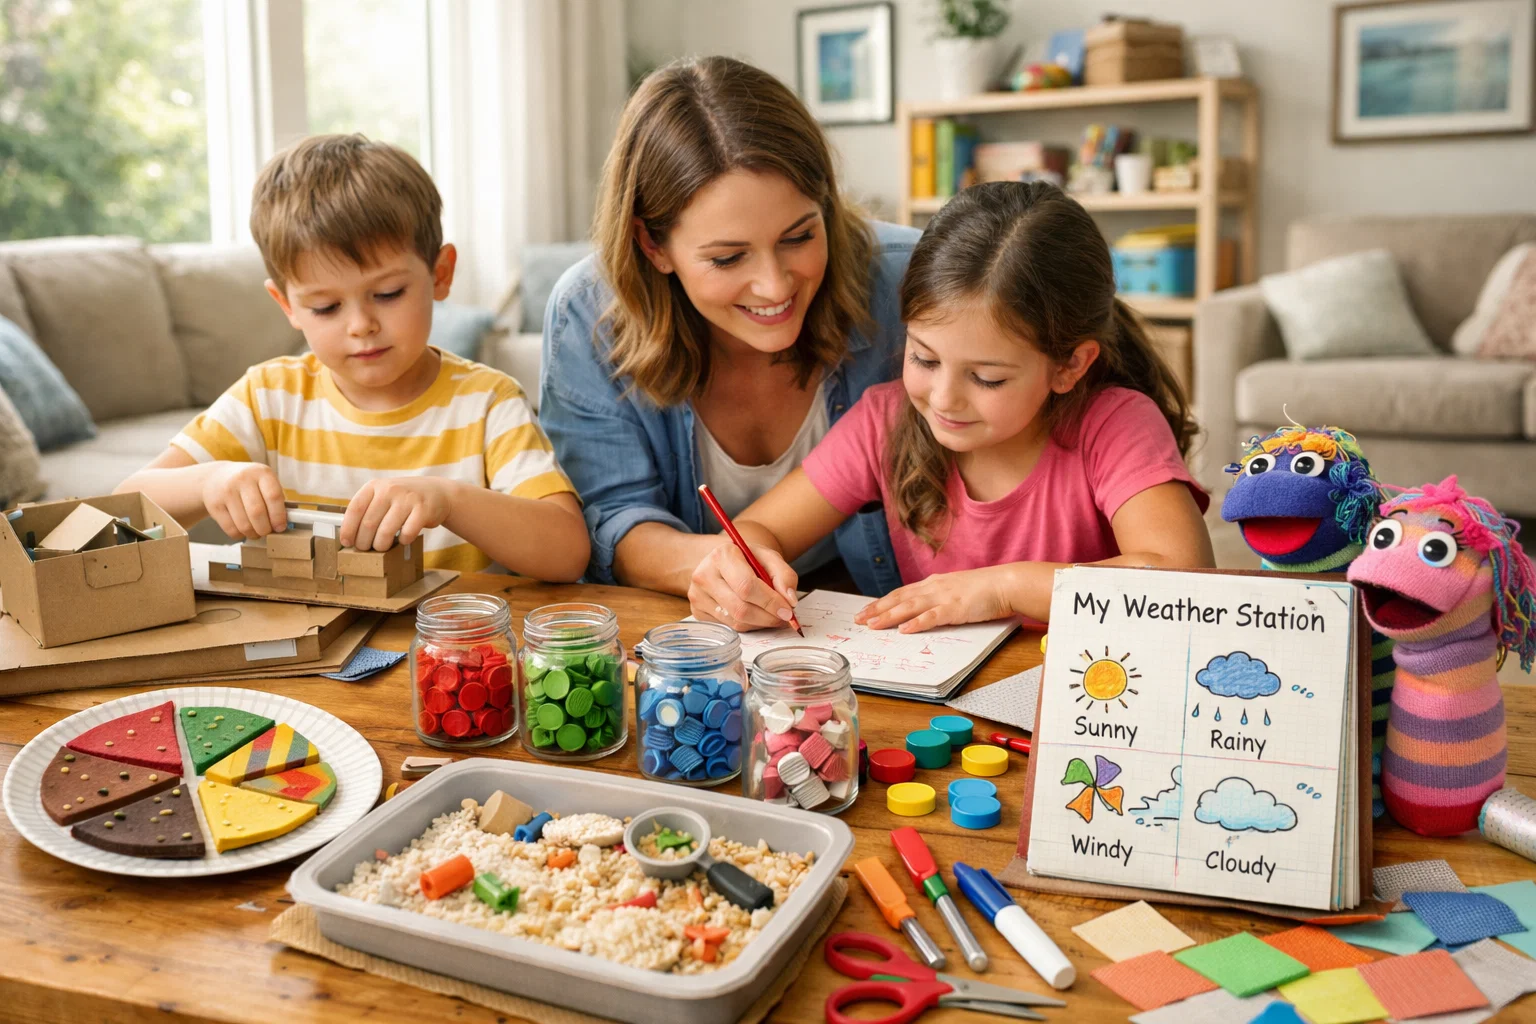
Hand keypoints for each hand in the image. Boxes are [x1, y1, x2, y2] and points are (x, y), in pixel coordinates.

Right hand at [201, 462, 286, 539]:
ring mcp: (226, 491)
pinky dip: (240, 535)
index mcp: (261, 472)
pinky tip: (243, 531)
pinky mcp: (214, 505)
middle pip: (257, 513)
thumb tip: (285, 523)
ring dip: (253, 534)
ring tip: (256, 532)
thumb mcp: (263, 481)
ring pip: (244, 524)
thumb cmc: (248, 483)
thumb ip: (275, 498)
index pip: (273, 496)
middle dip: (265, 529)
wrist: (216, 477)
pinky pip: (230, 528)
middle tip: (267, 532)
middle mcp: (243, 479)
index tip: (280, 527)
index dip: (279, 516)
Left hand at [341, 477, 456, 550]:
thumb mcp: (383, 495)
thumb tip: (349, 536)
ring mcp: (407, 498)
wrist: (436, 493)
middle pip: (369, 523)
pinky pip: (407, 533)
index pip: (355, 508)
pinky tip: (403, 539)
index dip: (348, 528)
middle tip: (366, 549)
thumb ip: (367, 509)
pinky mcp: (423, 509)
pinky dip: (403, 541)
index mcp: (375, 486)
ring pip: (386, 531)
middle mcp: (390, 489)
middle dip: (364, 542)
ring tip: (381, 548)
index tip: (347, 542)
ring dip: (381, 545)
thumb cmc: (403, 499)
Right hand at [688, 541, 798, 631]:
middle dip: (768, 617)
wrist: (721, 562)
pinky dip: (748, 626)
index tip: (788, 611)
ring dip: (760, 623)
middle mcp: (704, 575)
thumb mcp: (769, 558)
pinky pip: (729, 628)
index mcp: (722, 555)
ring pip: (735, 622)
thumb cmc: (747, 559)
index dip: (770, 602)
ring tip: (771, 615)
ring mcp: (697, 596)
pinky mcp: (697, 612)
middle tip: (784, 618)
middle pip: (740, 608)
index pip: (747, 586)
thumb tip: (790, 600)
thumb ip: (784, 575)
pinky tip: (754, 615)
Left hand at [854, 566, 1015, 632]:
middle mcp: (934, 588)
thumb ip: (939, 597)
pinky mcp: (955, 608)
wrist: (1006, 583)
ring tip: (872, 625)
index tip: (866, 611)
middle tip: (858, 619)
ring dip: (889, 616)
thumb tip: (925, 609)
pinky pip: (932, 617)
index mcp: (934, 583)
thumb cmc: (985, 589)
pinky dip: (917, 623)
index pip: (901, 593)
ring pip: (910, 607)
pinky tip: (904, 630)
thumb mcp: (956, 590)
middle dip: (877, 609)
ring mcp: (943, 597)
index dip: (882, 602)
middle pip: (899, 599)